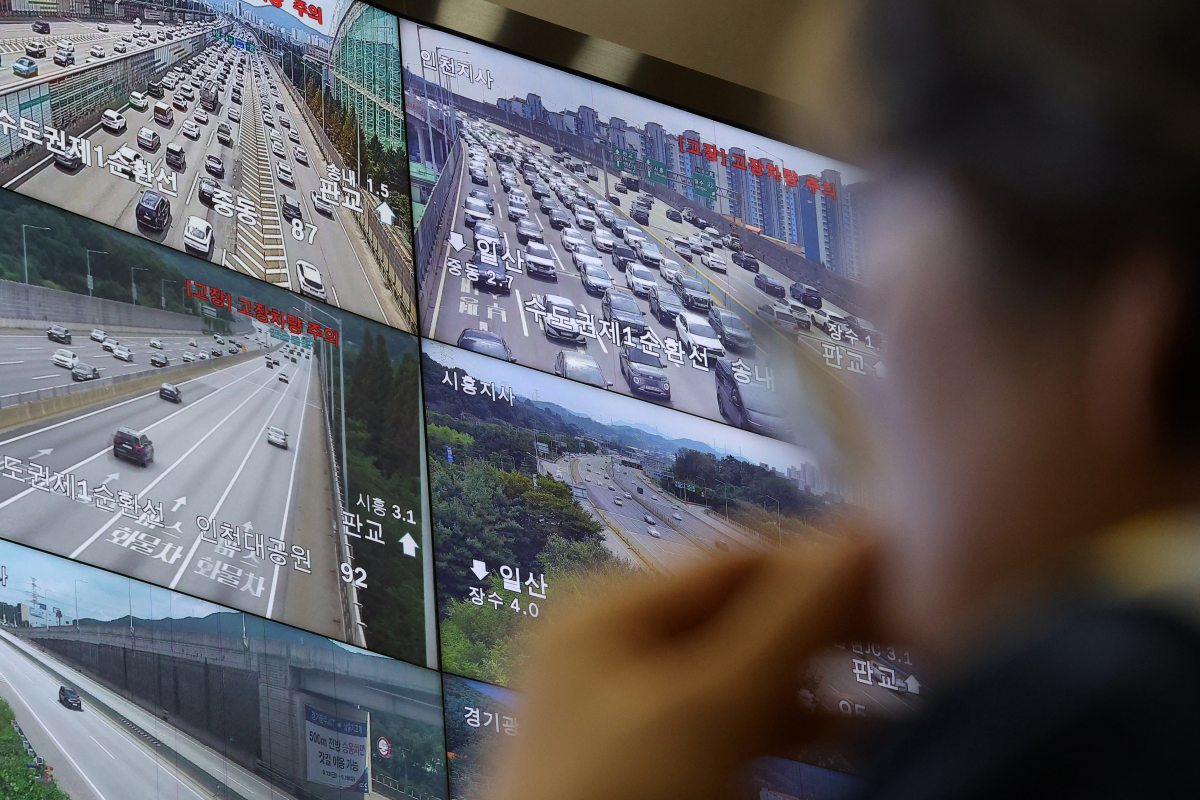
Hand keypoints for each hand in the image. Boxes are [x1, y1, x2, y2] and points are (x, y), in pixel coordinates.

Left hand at [488, 540, 875, 799]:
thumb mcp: (709, 708)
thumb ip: (787, 621)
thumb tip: (857, 544)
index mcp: (603, 615)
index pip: (734, 561)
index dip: (823, 561)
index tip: (906, 567)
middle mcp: (614, 652)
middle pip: (744, 615)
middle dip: (829, 621)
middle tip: (917, 622)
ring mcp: (637, 714)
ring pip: (751, 674)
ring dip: (824, 675)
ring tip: (906, 666)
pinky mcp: (663, 767)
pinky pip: (742, 726)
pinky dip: (799, 725)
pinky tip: (860, 729)